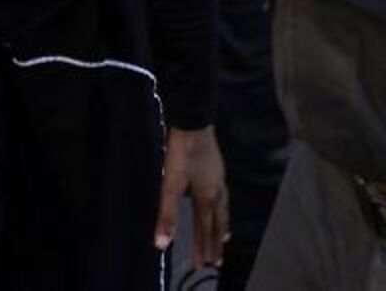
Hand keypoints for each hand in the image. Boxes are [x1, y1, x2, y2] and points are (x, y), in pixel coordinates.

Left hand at [156, 126, 228, 267]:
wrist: (194, 121)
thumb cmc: (181, 152)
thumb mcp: (170, 184)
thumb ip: (167, 215)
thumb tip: (162, 243)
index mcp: (207, 197)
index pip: (205, 229)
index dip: (203, 247)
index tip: (203, 263)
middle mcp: (217, 190)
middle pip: (218, 222)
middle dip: (216, 242)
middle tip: (217, 260)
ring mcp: (219, 178)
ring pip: (223, 208)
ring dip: (222, 225)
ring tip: (224, 235)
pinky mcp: (216, 167)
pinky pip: (222, 195)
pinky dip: (221, 207)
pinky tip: (215, 200)